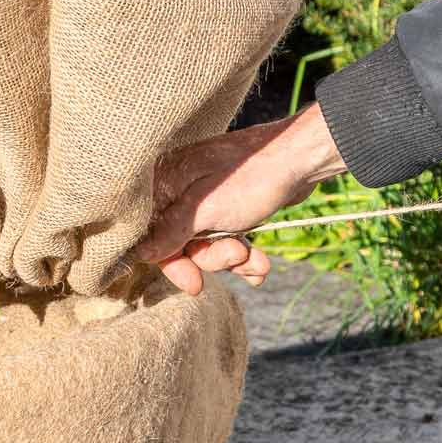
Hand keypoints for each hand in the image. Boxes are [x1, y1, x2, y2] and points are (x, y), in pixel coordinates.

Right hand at [137, 103, 345, 294]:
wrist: (301, 159)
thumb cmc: (251, 177)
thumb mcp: (204, 209)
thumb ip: (170, 233)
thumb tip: (140, 253)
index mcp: (164, 183)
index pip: (152, 235)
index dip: (173, 262)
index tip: (195, 283)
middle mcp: (180, 191)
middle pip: (182, 245)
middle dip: (214, 258)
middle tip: (239, 254)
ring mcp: (205, 200)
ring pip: (207, 246)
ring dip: (234, 259)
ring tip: (258, 259)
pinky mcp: (229, 207)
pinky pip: (226, 239)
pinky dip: (243, 255)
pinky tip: (260, 266)